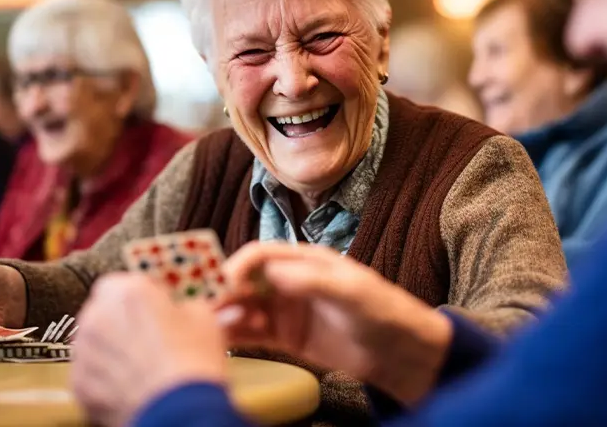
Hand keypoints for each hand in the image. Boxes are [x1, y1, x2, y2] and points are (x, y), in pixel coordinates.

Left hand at [72, 274, 228, 426]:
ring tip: (142, 364)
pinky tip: (131, 384)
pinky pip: (91, 372)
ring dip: (112, 347)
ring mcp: (84, 352)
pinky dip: (106, 377)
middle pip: (104, 310)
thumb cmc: (192, 362)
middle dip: (122, 320)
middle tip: (149, 335)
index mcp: (127, 291)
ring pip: (94, 341)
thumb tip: (189, 308)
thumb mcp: (205, 319)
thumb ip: (188, 305)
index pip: (123, 281)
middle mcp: (97, 316)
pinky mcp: (79, 384)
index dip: (140, 294)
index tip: (155, 305)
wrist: (178, 411)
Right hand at [220, 243, 452, 404]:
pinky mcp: (287, 337)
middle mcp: (291, 280)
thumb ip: (313, 280)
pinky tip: (225, 340)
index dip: (237, 264)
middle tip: (204, 309)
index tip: (221, 283)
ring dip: (226, 314)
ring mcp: (287, 309)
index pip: (262, 254)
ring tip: (214, 328)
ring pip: (245, 307)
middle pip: (246, 280)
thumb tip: (272, 270)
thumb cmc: (383, 311)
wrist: (401, 353)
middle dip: (224, 291)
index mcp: (306, 259)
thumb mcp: (352, 291)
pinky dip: (236, 334)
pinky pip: (254, 332)